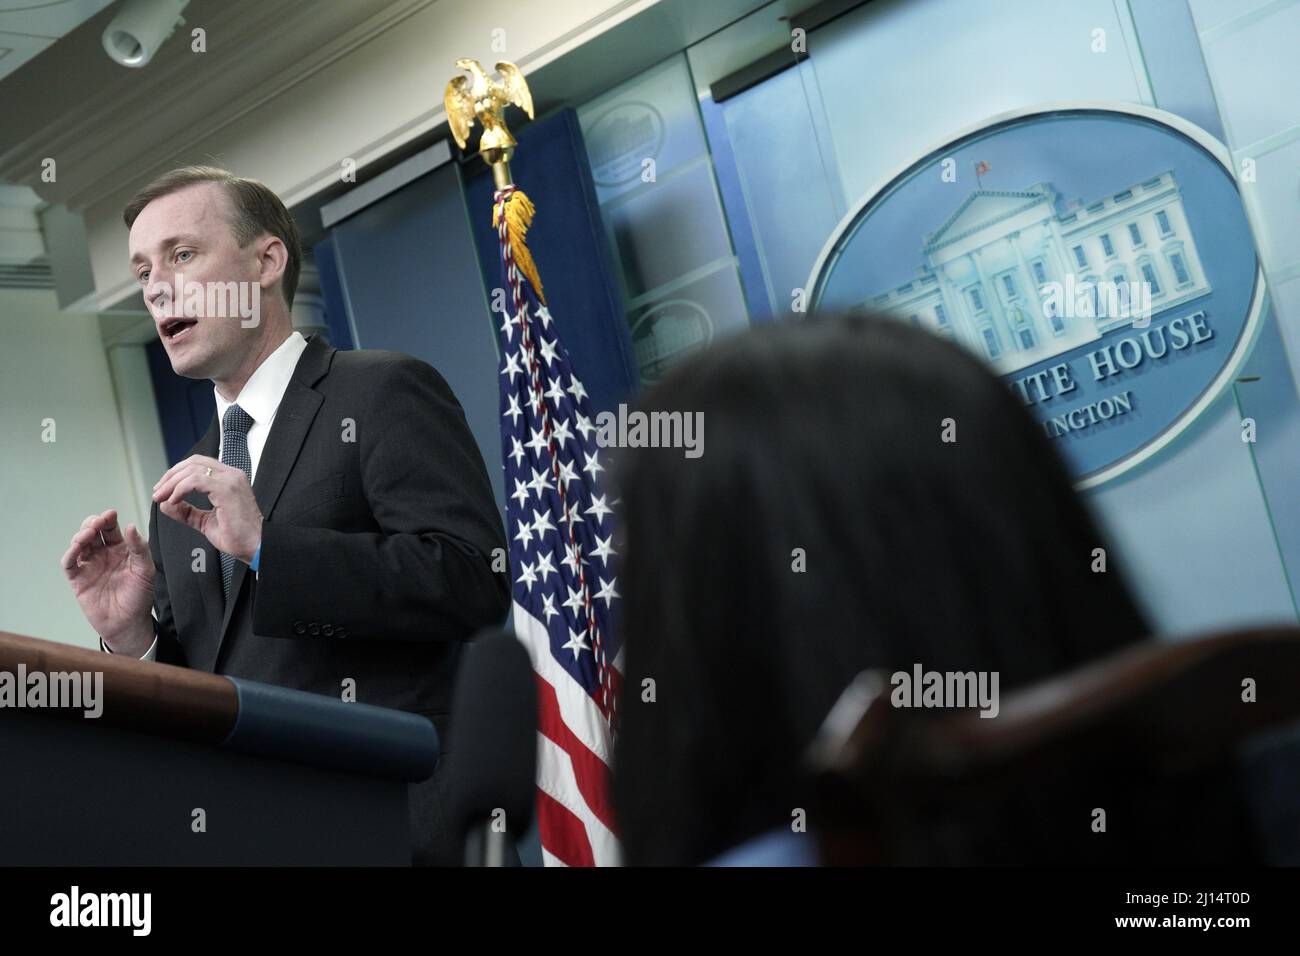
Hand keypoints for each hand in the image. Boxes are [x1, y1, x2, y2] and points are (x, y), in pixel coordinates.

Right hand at [61, 509, 154, 648]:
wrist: (129, 623)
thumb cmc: (140, 596)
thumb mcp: (145, 571)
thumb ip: (139, 549)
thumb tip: (131, 526)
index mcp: (120, 550)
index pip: (111, 529)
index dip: (108, 519)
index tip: (110, 514)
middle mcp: (103, 555)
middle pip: (92, 532)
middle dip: (92, 524)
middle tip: (97, 523)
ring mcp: (89, 566)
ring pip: (79, 544)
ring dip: (81, 535)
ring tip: (88, 533)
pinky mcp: (78, 579)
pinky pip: (70, 563)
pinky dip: (70, 553)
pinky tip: (76, 547)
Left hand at [153, 455, 262, 563]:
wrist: (255, 548)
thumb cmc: (238, 537)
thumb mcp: (205, 522)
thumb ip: (187, 512)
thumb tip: (166, 504)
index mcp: (229, 480)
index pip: (199, 464)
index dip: (177, 473)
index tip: (163, 489)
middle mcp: (231, 475)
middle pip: (193, 462)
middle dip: (171, 476)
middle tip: (158, 492)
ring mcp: (230, 480)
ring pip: (192, 470)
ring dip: (171, 483)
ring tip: (161, 496)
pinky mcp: (226, 489)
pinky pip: (196, 481)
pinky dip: (180, 489)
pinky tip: (174, 500)